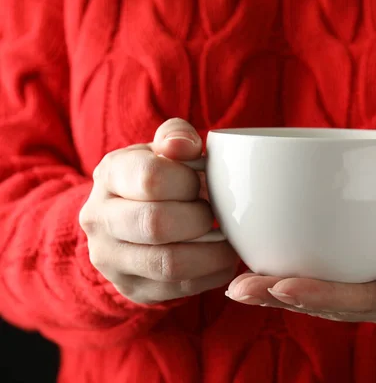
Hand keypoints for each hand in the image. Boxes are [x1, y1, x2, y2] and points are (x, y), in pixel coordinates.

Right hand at [79, 118, 238, 303]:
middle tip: (212, 214)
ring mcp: (111, 259)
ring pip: (169, 264)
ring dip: (211, 252)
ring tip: (226, 239)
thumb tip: (184, 145)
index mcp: (110, 174)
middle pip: (157, 224)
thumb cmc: (159, 178)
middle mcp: (99, 219)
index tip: (199, 183)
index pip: (150, 178)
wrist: (128, 219)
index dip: (187, 182)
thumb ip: (176, 136)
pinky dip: (212, 274)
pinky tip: (221, 259)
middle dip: (199, 219)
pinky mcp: (132, 289)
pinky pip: (179, 289)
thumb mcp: (164, 149)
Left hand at [225, 163, 375, 325]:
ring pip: (314, 298)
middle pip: (326, 304)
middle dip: (282, 299)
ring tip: (238, 286)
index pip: (357, 300)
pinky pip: (314, 280)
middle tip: (241, 289)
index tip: (283, 286)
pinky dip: (283, 278)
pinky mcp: (348, 272)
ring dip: (275, 294)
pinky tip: (255, 271)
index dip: (320, 297)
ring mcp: (361, 287)